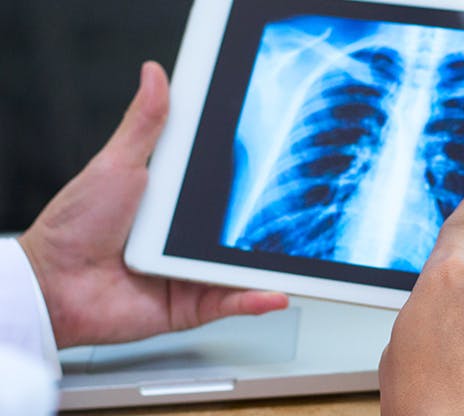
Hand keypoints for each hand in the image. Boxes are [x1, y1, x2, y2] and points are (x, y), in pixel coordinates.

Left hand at [17, 62, 288, 347]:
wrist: (52, 287)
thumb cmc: (73, 227)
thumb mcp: (116, 165)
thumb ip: (144, 124)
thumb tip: (155, 74)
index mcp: (175, 201)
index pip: (223, 182)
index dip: (251, 172)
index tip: (279, 154)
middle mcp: (187, 237)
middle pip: (241, 225)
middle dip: (271, 219)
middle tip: (302, 204)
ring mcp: (193, 271)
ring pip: (243, 265)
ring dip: (273, 263)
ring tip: (303, 254)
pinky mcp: (193, 304)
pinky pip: (231, 300)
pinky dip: (256, 299)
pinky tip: (276, 292)